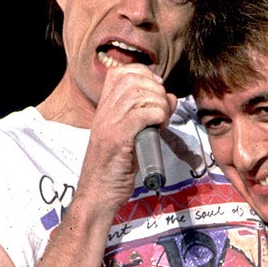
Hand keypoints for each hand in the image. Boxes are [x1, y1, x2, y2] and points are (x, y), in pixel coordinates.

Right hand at [80, 64, 175, 209]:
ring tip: (161, 122)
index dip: (144, 75)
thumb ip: (146, 115)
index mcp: (104, 108)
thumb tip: (170, 97)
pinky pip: (143, 114)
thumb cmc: (116, 168)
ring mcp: (109, 123)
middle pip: (133, 79)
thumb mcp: (130, 135)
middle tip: (162, 110)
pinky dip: (158, 117)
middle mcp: (104, 111)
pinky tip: (159, 129)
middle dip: (156, 90)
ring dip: (159, 105)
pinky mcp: (118, 138)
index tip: (156, 92)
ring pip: (140, 94)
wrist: (98, 194)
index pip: (121, 72)